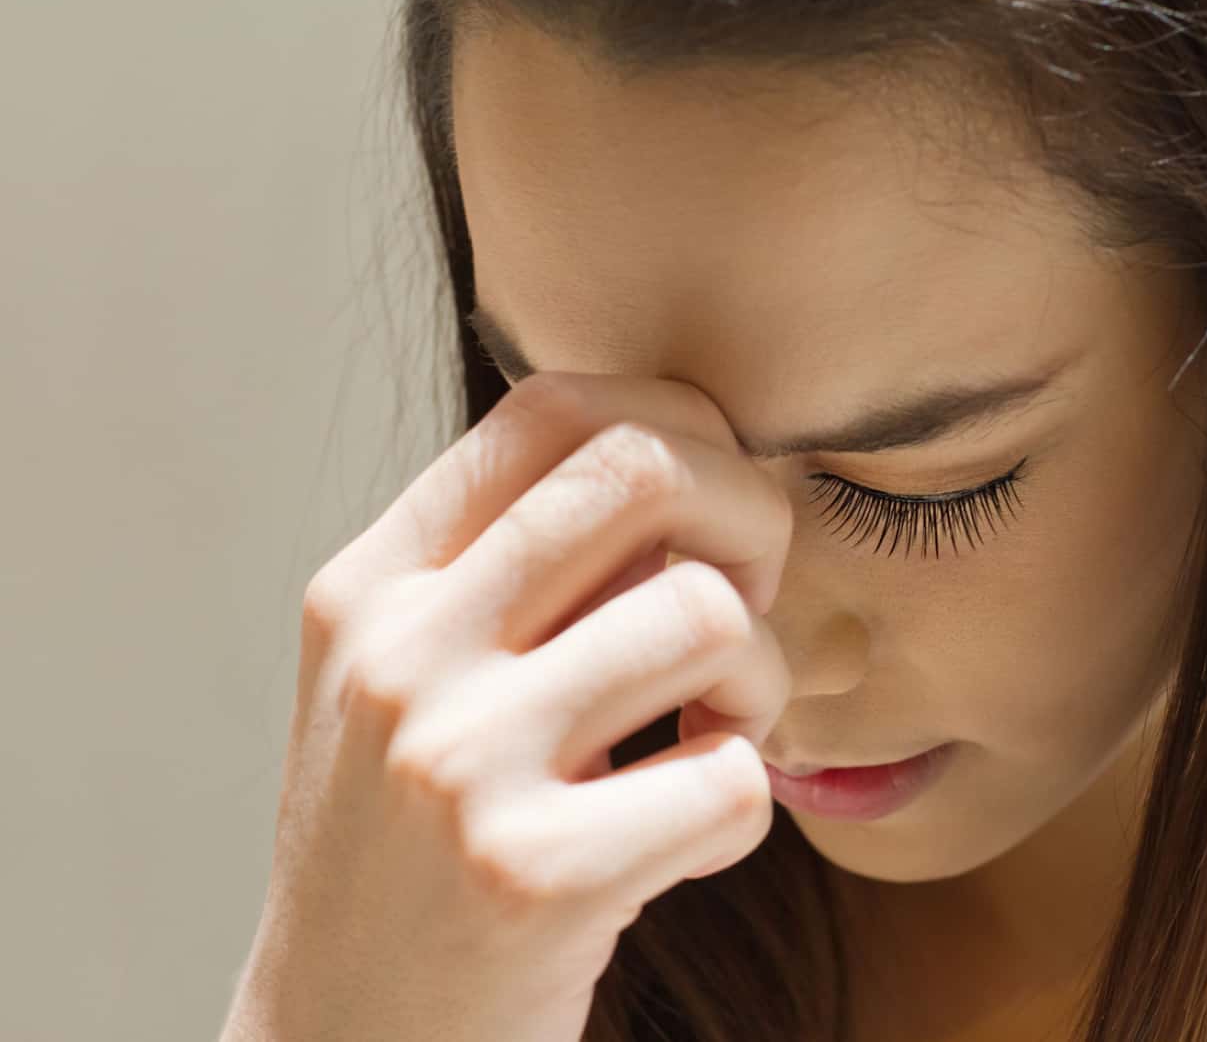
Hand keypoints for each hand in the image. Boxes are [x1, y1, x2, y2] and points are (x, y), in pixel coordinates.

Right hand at [221, 372, 793, 1041]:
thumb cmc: (413, 851)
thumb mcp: (412, 685)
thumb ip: (519, 573)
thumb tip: (697, 463)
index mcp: (370, 587)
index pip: (559, 406)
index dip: (684, 430)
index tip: (712, 518)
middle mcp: (400, 653)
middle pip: (646, 467)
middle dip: (752, 518)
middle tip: (744, 605)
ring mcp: (458, 762)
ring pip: (709, 616)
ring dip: (759, 683)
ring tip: (714, 738)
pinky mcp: (532, 876)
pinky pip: (735, 778)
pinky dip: (746, 808)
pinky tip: (685, 837)